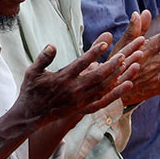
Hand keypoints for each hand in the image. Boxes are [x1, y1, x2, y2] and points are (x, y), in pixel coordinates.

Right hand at [10, 35, 138, 135]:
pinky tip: (127, 84)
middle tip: (124, 54)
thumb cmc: (31, 90)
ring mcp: (80, 100)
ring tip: (128, 64)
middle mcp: (73, 90)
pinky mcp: (83, 108)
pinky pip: (103, 101)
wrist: (31, 115)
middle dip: (112, 64)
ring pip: (103, 87)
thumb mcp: (32, 71)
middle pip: (97, 76)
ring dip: (117, 76)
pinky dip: (117, 93)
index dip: (93, 53)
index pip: (81, 64)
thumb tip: (52, 46)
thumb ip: (43, 58)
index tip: (105, 43)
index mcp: (62, 79)